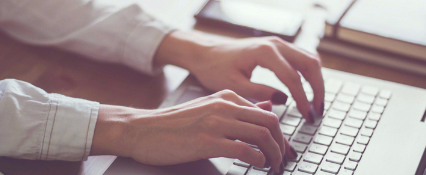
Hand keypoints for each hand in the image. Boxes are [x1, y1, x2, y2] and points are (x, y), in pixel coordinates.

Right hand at [91, 90, 296, 172]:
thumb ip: (237, 108)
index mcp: (226, 96)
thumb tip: (268, 106)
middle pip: (270, 122)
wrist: (141, 130)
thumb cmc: (173, 124)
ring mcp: (216, 123)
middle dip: (282, 145)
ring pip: (262, 135)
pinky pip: (245, 150)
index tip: (283, 150)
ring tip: (273, 167)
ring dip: (273, 155)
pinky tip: (258, 166)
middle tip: (283, 160)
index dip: (280, 134)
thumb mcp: (208, 108)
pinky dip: (258, 160)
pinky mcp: (207, 141)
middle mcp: (224, 106)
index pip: (267, 112)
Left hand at [155, 31, 324, 121]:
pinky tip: (306, 91)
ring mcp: (278, 43)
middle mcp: (275, 44)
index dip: (303, 99)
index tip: (307, 117)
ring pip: (309, 59)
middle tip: (317, 112)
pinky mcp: (277, 47)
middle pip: (310, 64)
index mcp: (264, 52)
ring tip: (315, 104)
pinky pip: (302, 58)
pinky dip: (308, 74)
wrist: (205, 53)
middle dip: (318, 89)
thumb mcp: (234, 85)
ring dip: (316, 81)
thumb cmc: (214, 69)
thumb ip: (259, 93)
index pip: (293, 78)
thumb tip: (284, 101)